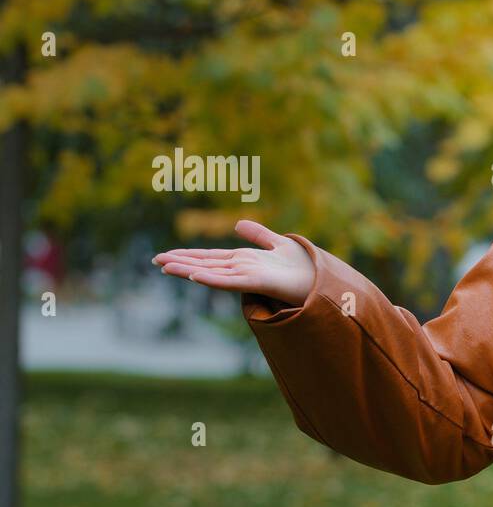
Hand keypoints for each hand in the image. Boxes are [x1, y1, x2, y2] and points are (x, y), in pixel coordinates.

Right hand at [152, 220, 315, 307]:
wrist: (322, 279)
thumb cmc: (304, 266)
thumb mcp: (277, 243)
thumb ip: (258, 234)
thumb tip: (238, 224)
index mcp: (244, 261)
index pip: (210, 258)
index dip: (189, 256)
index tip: (166, 255)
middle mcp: (242, 269)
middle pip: (206, 265)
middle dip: (181, 263)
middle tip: (156, 262)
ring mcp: (248, 277)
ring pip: (212, 272)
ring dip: (189, 270)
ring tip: (166, 267)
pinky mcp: (258, 283)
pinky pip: (232, 281)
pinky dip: (213, 279)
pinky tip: (195, 276)